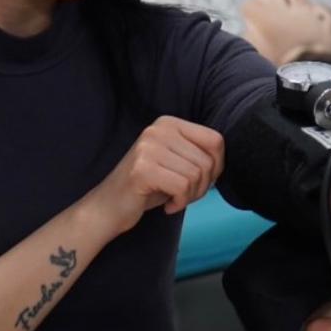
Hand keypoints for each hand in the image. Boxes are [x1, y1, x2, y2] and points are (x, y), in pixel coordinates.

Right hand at [91, 117, 224, 235]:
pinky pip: (183, 187)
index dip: (217, 166)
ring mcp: (149, 147)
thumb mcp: (175, 162)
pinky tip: (168, 206)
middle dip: (203, 186)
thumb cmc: (147, 188)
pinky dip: (181, 203)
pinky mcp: (143, 169)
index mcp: (169, 123)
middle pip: (207, 160)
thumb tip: (223, 161)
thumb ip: (197, 155)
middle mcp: (158, 129)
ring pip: (196, 175)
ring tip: (176, 199)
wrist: (107, 208)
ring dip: (191, 196)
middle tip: (185, 196)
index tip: (202, 182)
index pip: (215, 140)